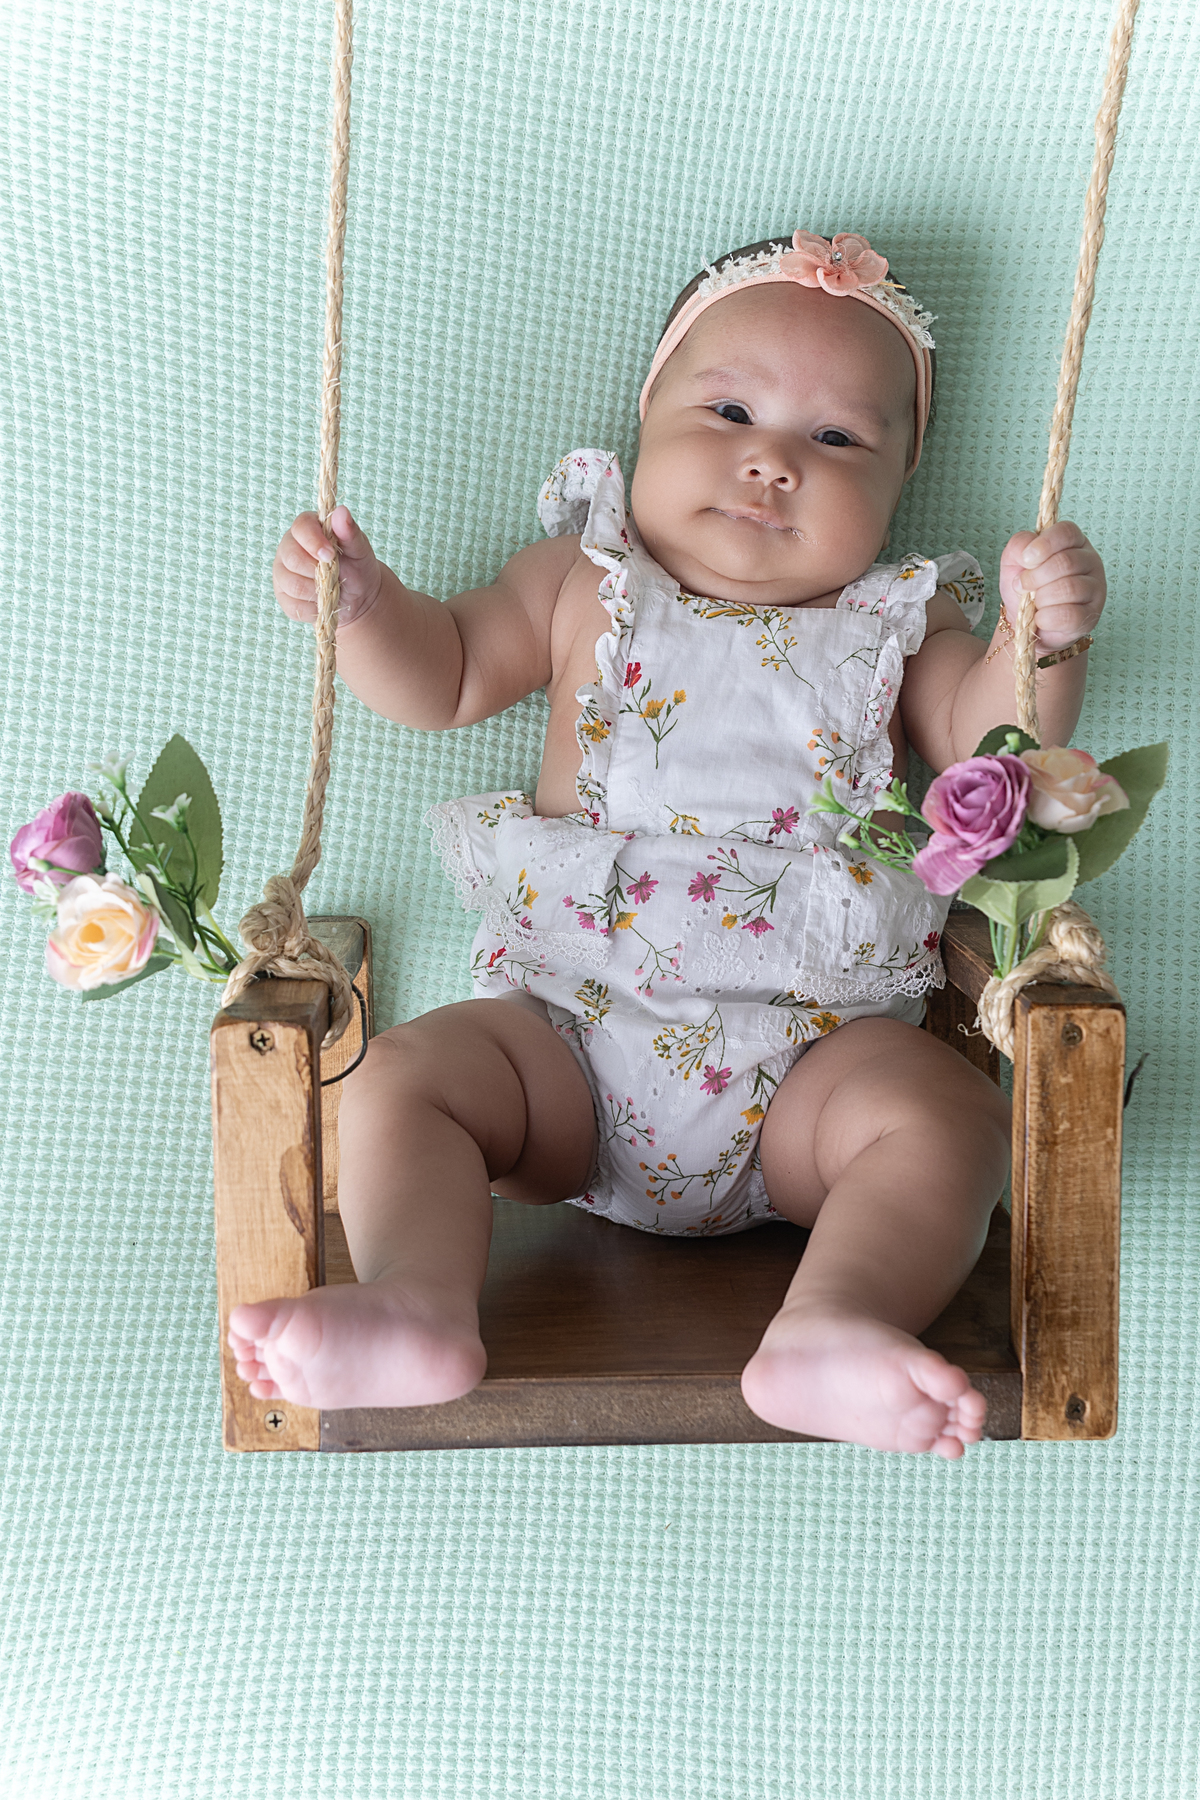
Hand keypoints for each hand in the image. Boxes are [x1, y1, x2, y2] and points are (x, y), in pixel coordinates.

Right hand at [273, 504, 382, 626]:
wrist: (357, 596)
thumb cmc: (357, 566)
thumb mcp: (359, 549)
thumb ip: (350, 532)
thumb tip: (342, 512)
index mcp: (307, 528)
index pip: (301, 528)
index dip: (314, 541)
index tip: (330, 555)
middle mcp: (289, 547)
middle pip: (292, 558)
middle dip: (317, 571)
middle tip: (335, 575)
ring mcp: (282, 571)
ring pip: (292, 584)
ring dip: (317, 591)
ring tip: (331, 588)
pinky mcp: (282, 595)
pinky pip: (293, 605)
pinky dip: (313, 608)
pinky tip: (323, 601)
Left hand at [998, 521, 1105, 650]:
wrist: (1027, 624)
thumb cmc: (1025, 588)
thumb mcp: (1014, 562)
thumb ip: (1019, 545)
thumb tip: (1028, 550)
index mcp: (1073, 542)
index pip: (1067, 532)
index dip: (1045, 544)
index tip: (1026, 559)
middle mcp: (1089, 561)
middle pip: (1066, 561)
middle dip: (1036, 577)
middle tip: (1023, 587)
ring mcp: (1095, 588)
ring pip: (1070, 588)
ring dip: (1042, 598)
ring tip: (1034, 604)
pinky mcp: (1091, 614)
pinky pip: (1071, 615)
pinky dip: (1047, 618)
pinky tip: (1040, 618)